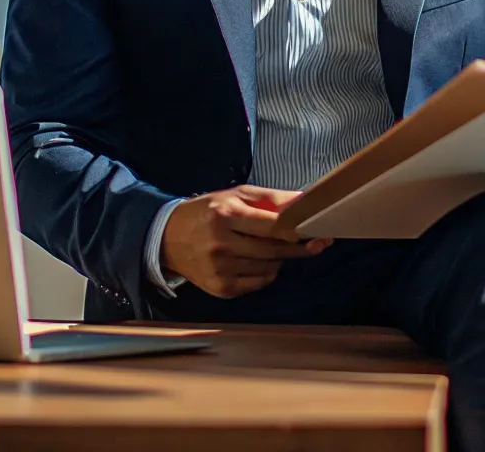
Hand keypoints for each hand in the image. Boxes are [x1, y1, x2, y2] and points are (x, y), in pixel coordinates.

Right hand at [159, 184, 330, 297]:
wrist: (167, 238)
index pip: (273, 226)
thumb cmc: (208, 212)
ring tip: (271, 247)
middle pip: (274, 250)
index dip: (298, 230)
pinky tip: (257, 261)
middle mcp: (222, 244)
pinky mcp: (221, 288)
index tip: (317, 230)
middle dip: (298, 247)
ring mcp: (220, 269)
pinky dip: (266, 272)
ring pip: (270, 268)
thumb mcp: (237, 195)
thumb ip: (273, 198)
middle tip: (313, 242)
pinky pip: (259, 282)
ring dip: (279, 258)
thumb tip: (306, 201)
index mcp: (226, 215)